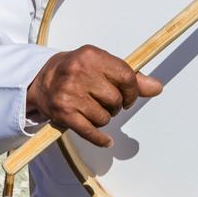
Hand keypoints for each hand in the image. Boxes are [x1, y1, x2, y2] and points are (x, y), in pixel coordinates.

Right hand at [27, 45, 162, 147]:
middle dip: (115, 105)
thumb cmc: (76, 71)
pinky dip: (101, 139)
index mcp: (91, 56)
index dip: (132, 92)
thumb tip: (157, 87)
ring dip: (103, 118)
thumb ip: (130, 77)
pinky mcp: (63, 113)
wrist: (40, 80)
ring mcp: (69, 94)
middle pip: (116, 100)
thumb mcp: (101, 65)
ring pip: (104, 117)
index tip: (128, 96)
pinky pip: (91, 132)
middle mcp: (79, 73)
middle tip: (105, 102)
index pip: (127, 77)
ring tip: (92, 109)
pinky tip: (106, 140)